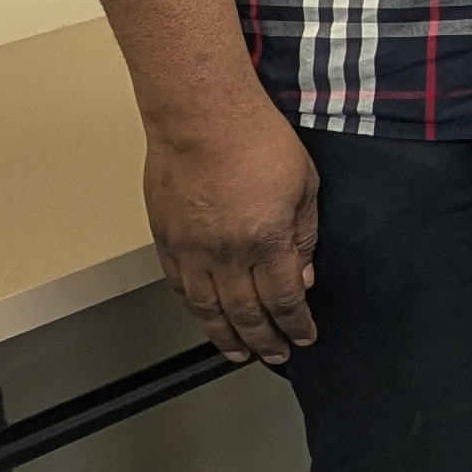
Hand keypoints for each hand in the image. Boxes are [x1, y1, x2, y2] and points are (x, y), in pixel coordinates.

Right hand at [144, 94, 320, 363]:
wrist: (201, 116)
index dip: (295, 325)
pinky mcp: (165, 237)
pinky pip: (179, 285)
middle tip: (274, 355)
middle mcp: (225, 253)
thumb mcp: (306, 186)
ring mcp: (191, 248)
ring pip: (206, 308)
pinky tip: (204, 315)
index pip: (283, 300)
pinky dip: (194, 307)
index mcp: (266, 242)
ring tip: (238, 351)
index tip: (303, 337)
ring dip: (224, 335)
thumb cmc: (257, 139)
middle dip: (263, 341)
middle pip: (244, 314)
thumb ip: (304, 236)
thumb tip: (304, 275)